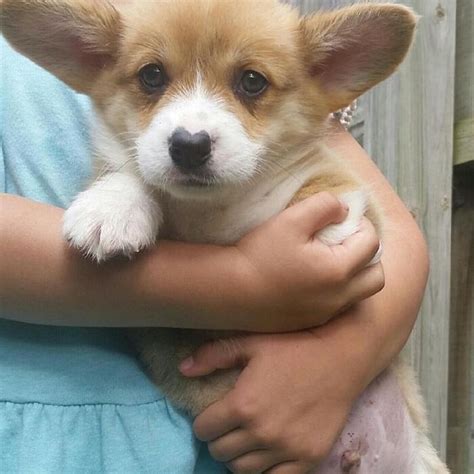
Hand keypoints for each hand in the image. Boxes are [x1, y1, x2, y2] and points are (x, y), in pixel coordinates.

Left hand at [182, 330, 363, 472]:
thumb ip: (214, 355)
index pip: (203, 429)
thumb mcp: (252, 342)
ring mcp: (286, 450)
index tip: (213, 413)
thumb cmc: (294, 346)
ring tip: (247, 438)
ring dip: (238, 456)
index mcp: (243, 405)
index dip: (204, 421)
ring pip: (242, 471)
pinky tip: (266, 453)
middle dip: (219, 438)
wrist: (341, 357)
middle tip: (230, 424)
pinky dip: (264, 470)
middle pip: (220, 452)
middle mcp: (261, 433)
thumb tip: (182, 370)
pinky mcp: (308, 460)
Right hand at [235, 192, 383, 331]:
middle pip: (376, 276)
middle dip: (369, 254)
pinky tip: (315, 278)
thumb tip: (344, 209)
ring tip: (333, 260)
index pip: (371, 243)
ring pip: (361, 294)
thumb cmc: (260, 254)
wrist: (232, 291)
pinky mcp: (312, 322)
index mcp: (338, 271)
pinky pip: (340, 306)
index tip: (343, 218)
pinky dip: (338, 290)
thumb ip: (324, 206)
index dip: (362, 224)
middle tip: (346, 241)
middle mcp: (339, 297)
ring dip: (356, 274)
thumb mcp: (291, 219)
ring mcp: (326, 313)